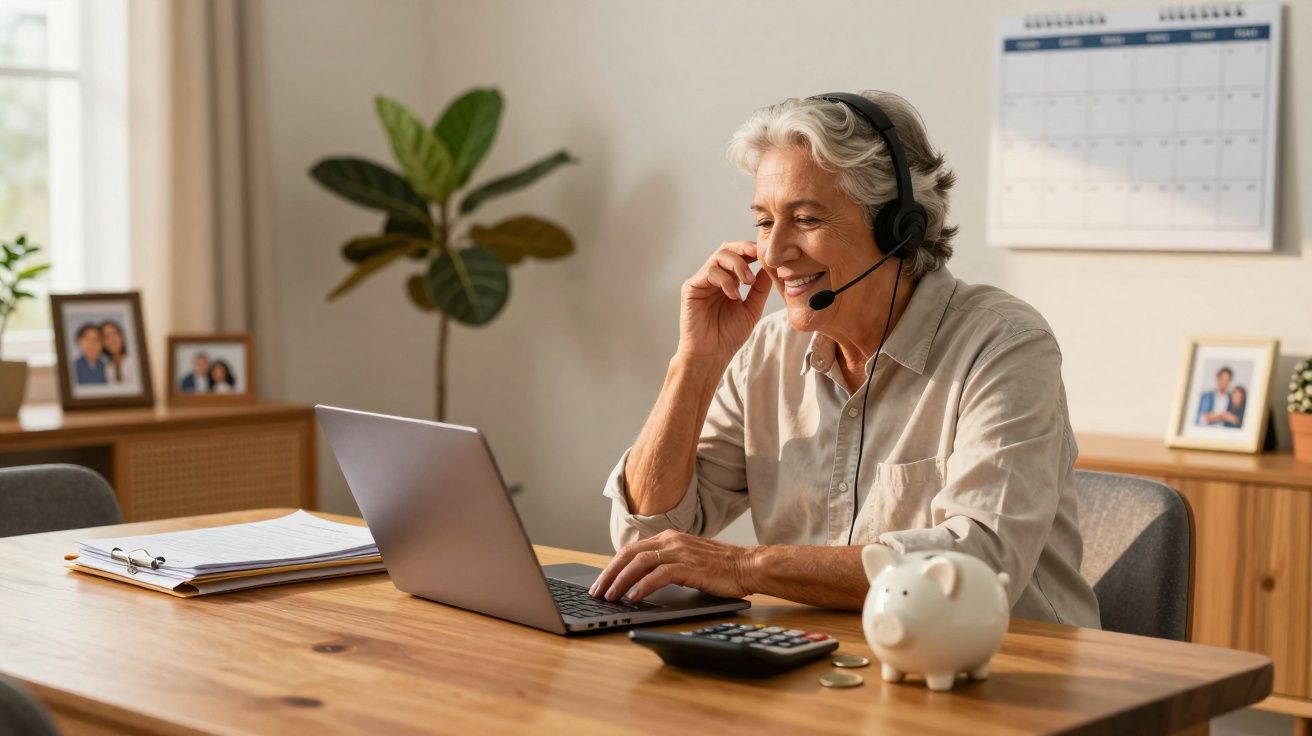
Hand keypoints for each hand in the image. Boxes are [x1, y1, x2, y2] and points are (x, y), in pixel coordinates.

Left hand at [589, 530, 757, 601]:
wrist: (748, 565)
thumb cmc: (721, 567)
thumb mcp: (688, 559)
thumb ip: (667, 564)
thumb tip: (641, 580)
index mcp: (669, 538)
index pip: (632, 550)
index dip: (613, 566)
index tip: (601, 582)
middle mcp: (671, 541)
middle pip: (630, 554)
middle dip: (609, 573)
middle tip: (597, 591)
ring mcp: (680, 552)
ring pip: (640, 563)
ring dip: (621, 580)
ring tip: (610, 596)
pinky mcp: (690, 566)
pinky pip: (659, 575)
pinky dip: (643, 586)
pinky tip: (634, 597)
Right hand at [678, 241, 772, 365]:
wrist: (711, 355)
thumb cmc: (728, 336)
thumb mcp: (752, 309)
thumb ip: (759, 289)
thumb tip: (769, 268)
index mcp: (728, 281)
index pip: (739, 256)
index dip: (752, 251)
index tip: (767, 255)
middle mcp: (713, 277)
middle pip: (726, 249)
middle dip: (744, 248)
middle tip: (758, 255)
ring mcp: (702, 281)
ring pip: (718, 256)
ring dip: (737, 265)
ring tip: (748, 281)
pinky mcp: (691, 287)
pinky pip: (709, 272)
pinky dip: (725, 280)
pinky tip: (734, 295)